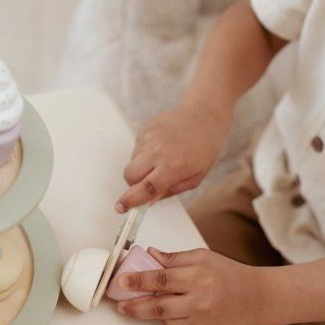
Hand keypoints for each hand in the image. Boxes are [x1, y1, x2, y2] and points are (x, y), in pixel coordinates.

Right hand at [115, 102, 230, 212]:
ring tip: (164, 157)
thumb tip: (147, 202)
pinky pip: (137, 148)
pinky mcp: (145, 128)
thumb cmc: (203, 150)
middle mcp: (158, 151)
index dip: (131, 200)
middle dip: (134, 183)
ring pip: (133, 161)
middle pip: (130, 175)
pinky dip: (146, 152)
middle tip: (150, 180)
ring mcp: (150, 137)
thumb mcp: (194, 178)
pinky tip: (162, 146)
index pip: (146, 188)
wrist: (204, 116)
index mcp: (173, 166)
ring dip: (143, 165)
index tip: (120, 207)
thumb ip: (169, 191)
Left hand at [115, 247, 265, 324]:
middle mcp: (199, 303)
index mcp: (198, 278)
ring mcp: (200, 324)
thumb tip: (149, 255)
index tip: (122, 281)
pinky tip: (183, 316)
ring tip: (175, 302)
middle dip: (133, 306)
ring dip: (160, 313)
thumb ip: (174, 258)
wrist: (252, 299)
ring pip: (164, 320)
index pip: (161, 279)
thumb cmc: (227, 276)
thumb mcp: (202, 258)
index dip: (138, 280)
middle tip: (121, 305)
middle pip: (156, 307)